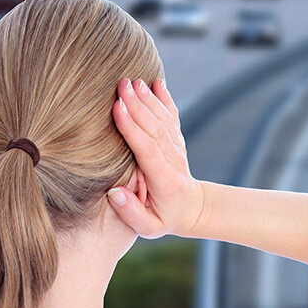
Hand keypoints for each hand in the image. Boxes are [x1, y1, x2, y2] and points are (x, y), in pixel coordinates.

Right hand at [108, 78, 205, 237]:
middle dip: (137, 105)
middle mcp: (173, 160)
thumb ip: (131, 212)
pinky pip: (172, 116)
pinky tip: (157, 82)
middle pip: (155, 129)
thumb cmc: (164, 218)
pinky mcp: (177, 140)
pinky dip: (165, 98)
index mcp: (164, 180)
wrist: (193, 209)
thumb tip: (114, 193)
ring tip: (132, 80)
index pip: (147, 149)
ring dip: (148, 98)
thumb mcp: (148, 227)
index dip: (132, 129)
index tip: (117, 109)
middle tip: (121, 85)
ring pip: (163, 120)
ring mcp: (177, 148)